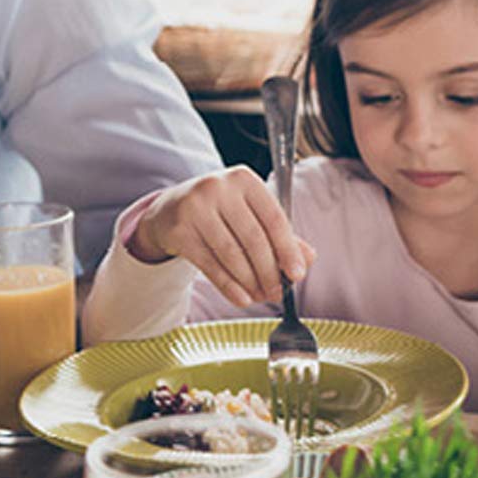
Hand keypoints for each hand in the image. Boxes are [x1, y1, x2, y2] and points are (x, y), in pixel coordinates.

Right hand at [129, 167, 314, 309]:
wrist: (170, 209)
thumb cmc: (218, 209)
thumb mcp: (249, 212)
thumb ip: (278, 232)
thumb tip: (307, 258)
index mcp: (243, 179)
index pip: (273, 218)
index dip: (288, 249)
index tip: (297, 273)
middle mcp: (217, 188)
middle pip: (253, 239)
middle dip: (269, 272)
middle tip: (278, 292)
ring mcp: (195, 208)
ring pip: (231, 254)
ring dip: (250, 282)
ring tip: (260, 295)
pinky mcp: (178, 231)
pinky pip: (210, 265)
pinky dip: (228, 286)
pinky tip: (241, 298)